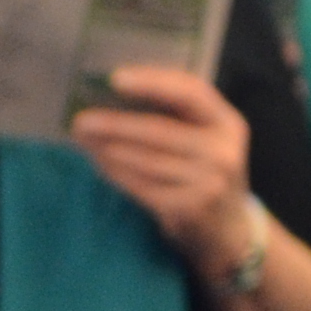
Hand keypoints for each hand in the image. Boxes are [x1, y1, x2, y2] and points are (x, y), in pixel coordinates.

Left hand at [71, 65, 260, 260]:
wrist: (229, 232)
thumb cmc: (207, 173)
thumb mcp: (207, 140)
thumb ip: (177, 116)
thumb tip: (114, 94)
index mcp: (228, 124)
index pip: (191, 92)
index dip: (153, 82)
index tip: (115, 79)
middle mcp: (223, 152)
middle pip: (159, 130)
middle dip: (115, 123)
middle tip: (81, 120)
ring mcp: (208, 183)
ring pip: (146, 160)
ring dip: (109, 149)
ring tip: (84, 140)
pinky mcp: (189, 209)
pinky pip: (143, 186)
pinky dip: (117, 173)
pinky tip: (100, 163)